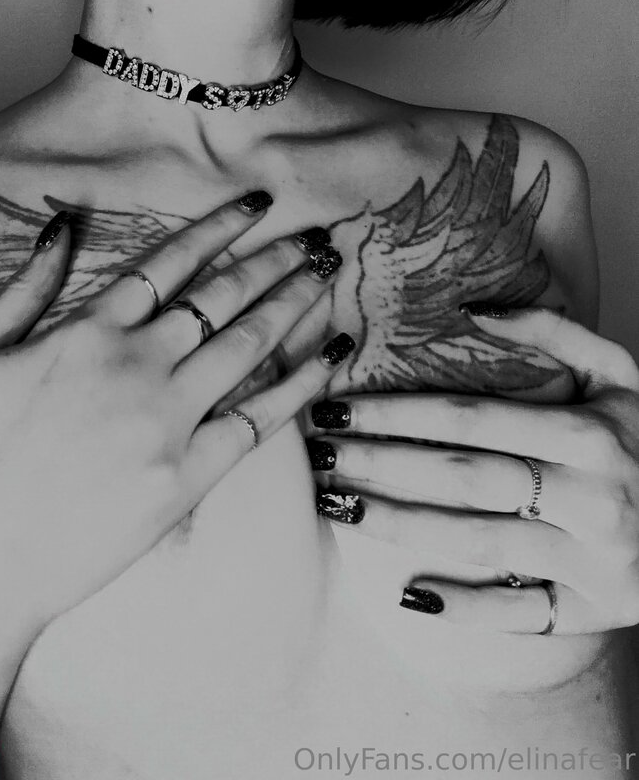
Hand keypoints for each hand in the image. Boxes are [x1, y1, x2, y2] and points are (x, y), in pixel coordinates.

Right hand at [0, 193, 353, 659]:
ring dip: (293, 302)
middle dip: (273, 260)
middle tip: (314, 239)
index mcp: (87, 331)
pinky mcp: (186, 476)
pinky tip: (329, 357)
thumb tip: (61, 226)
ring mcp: (166, 420)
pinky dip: (300, 385)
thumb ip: (25, 288)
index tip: (256, 205)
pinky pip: (259, 420)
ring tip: (327, 274)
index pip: (169, 262)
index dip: (219, 228)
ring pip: (248, 343)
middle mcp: (136, 364)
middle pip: (222, 295)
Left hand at [310, 306, 638, 634]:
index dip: (397, 413)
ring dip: (397, 526)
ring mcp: (593, 562)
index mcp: (591, 435)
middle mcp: (592, 498)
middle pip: (463, 479)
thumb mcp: (622, 377)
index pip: (471, 419)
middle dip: (380, 465)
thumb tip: (473, 310)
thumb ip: (557, 333)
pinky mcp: (595, 611)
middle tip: (317, 456)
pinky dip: (465, 608)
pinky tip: (407, 593)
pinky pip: (521, 615)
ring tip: (336, 505)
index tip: (337, 407)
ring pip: (477, 543)